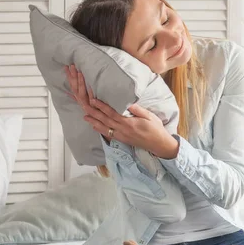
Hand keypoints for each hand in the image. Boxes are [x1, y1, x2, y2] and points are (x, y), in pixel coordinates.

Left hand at [64, 65, 178, 158]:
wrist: (159, 144)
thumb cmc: (155, 129)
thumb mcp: (149, 116)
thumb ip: (137, 109)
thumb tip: (127, 102)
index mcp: (129, 123)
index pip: (112, 113)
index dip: (101, 106)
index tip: (93, 100)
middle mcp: (122, 130)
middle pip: (105, 120)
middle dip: (94, 113)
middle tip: (84, 106)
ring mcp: (121, 136)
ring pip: (104, 128)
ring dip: (94, 122)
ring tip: (85, 116)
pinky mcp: (122, 140)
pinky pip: (108, 134)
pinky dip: (100, 130)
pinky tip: (95, 126)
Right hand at [64, 65, 93, 114]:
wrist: (101, 121)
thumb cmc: (94, 111)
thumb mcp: (85, 103)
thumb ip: (77, 97)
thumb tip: (69, 92)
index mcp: (80, 98)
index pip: (73, 85)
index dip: (69, 76)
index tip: (66, 67)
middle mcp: (82, 101)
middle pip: (75, 87)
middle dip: (73, 76)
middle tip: (72, 66)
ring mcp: (86, 104)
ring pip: (81, 92)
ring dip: (80, 82)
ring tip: (80, 73)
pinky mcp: (93, 108)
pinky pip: (91, 99)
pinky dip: (90, 93)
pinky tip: (90, 85)